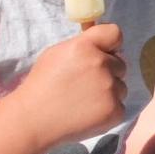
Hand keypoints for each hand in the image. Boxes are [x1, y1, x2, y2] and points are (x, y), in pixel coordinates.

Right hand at [17, 23, 126, 146]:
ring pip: (121, 86)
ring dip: (109, 92)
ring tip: (85, 101)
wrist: (33, 120)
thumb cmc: (42, 85)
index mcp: (85, 47)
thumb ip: (83, 45)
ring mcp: (110, 88)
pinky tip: (88, 113)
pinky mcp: (114, 110)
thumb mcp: (56, 54)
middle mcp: (101, 64)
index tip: (106, 52)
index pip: (114, 33)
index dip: (111, 44)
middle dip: (108, 72)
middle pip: (120, 64)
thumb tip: (104, 44)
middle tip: (86, 84)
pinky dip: (108, 110)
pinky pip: (119, 106)